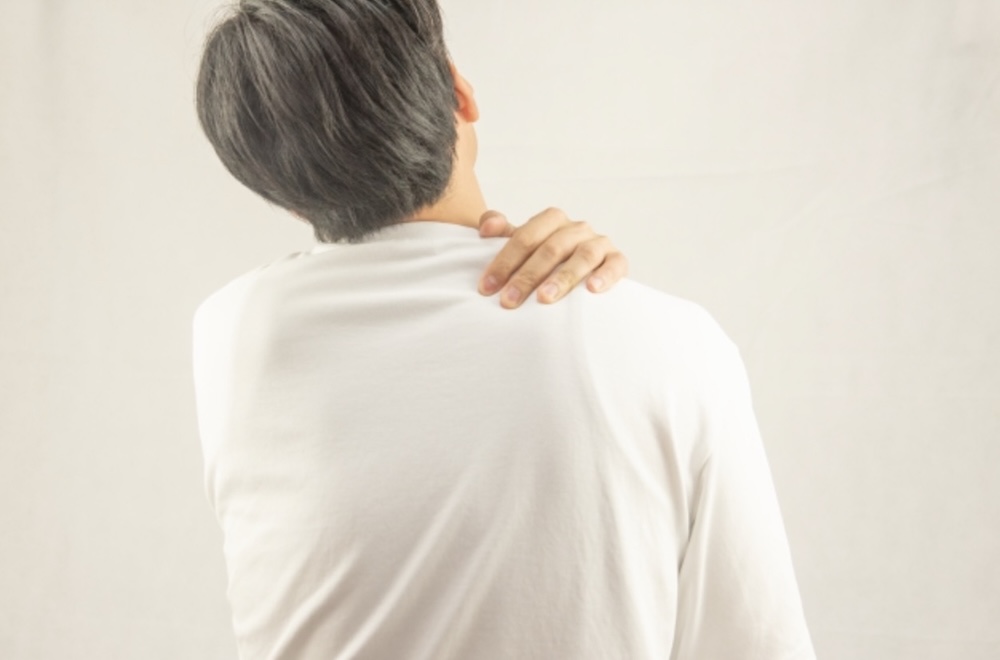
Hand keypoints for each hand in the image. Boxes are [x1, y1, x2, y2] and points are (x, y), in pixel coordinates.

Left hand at [477, 207, 628, 308]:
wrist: (584, 270)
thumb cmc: (546, 259)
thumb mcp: (523, 244)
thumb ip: (502, 232)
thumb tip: (486, 227)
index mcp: (552, 220)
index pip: (525, 237)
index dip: (504, 261)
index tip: (486, 288)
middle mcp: (577, 228)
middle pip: (551, 248)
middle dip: (527, 276)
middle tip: (509, 301)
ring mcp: (599, 243)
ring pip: (582, 256)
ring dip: (562, 278)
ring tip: (545, 299)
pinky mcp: (617, 260)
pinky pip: (615, 265)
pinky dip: (605, 276)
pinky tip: (591, 290)